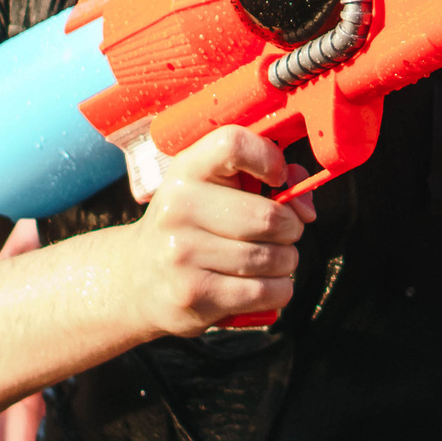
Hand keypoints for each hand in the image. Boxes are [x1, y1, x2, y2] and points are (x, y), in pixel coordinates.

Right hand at [118, 125, 312, 336]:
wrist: (137, 277)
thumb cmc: (192, 225)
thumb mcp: (213, 188)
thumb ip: (267, 180)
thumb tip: (304, 205)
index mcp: (186, 170)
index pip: (233, 144)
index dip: (269, 158)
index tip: (276, 178)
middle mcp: (179, 209)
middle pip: (270, 217)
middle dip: (291, 228)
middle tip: (282, 232)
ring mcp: (183, 255)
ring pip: (274, 258)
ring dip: (286, 261)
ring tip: (268, 259)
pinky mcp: (195, 296)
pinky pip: (268, 292)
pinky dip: (280, 290)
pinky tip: (264, 284)